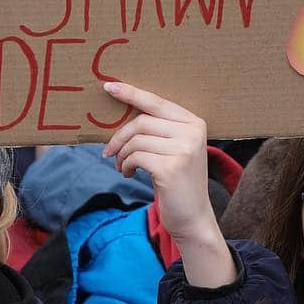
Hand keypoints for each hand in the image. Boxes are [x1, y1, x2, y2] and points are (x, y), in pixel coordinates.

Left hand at [101, 82, 236, 286]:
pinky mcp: (171, 168)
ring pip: (136, 140)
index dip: (131, 93)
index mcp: (194, 122)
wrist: (192, 217)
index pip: (157, 102)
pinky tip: (129, 174)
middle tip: (109, 153)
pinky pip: (136, 157)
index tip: (109, 86)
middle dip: (119, 137)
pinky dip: (126, 165)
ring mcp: (184, 150)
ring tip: (122, 167)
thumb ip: (159, 130)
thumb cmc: (177, 182)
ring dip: (122, 155)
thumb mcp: (175, 150)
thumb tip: (124, 111)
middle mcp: (192, 132)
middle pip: (141, 121)